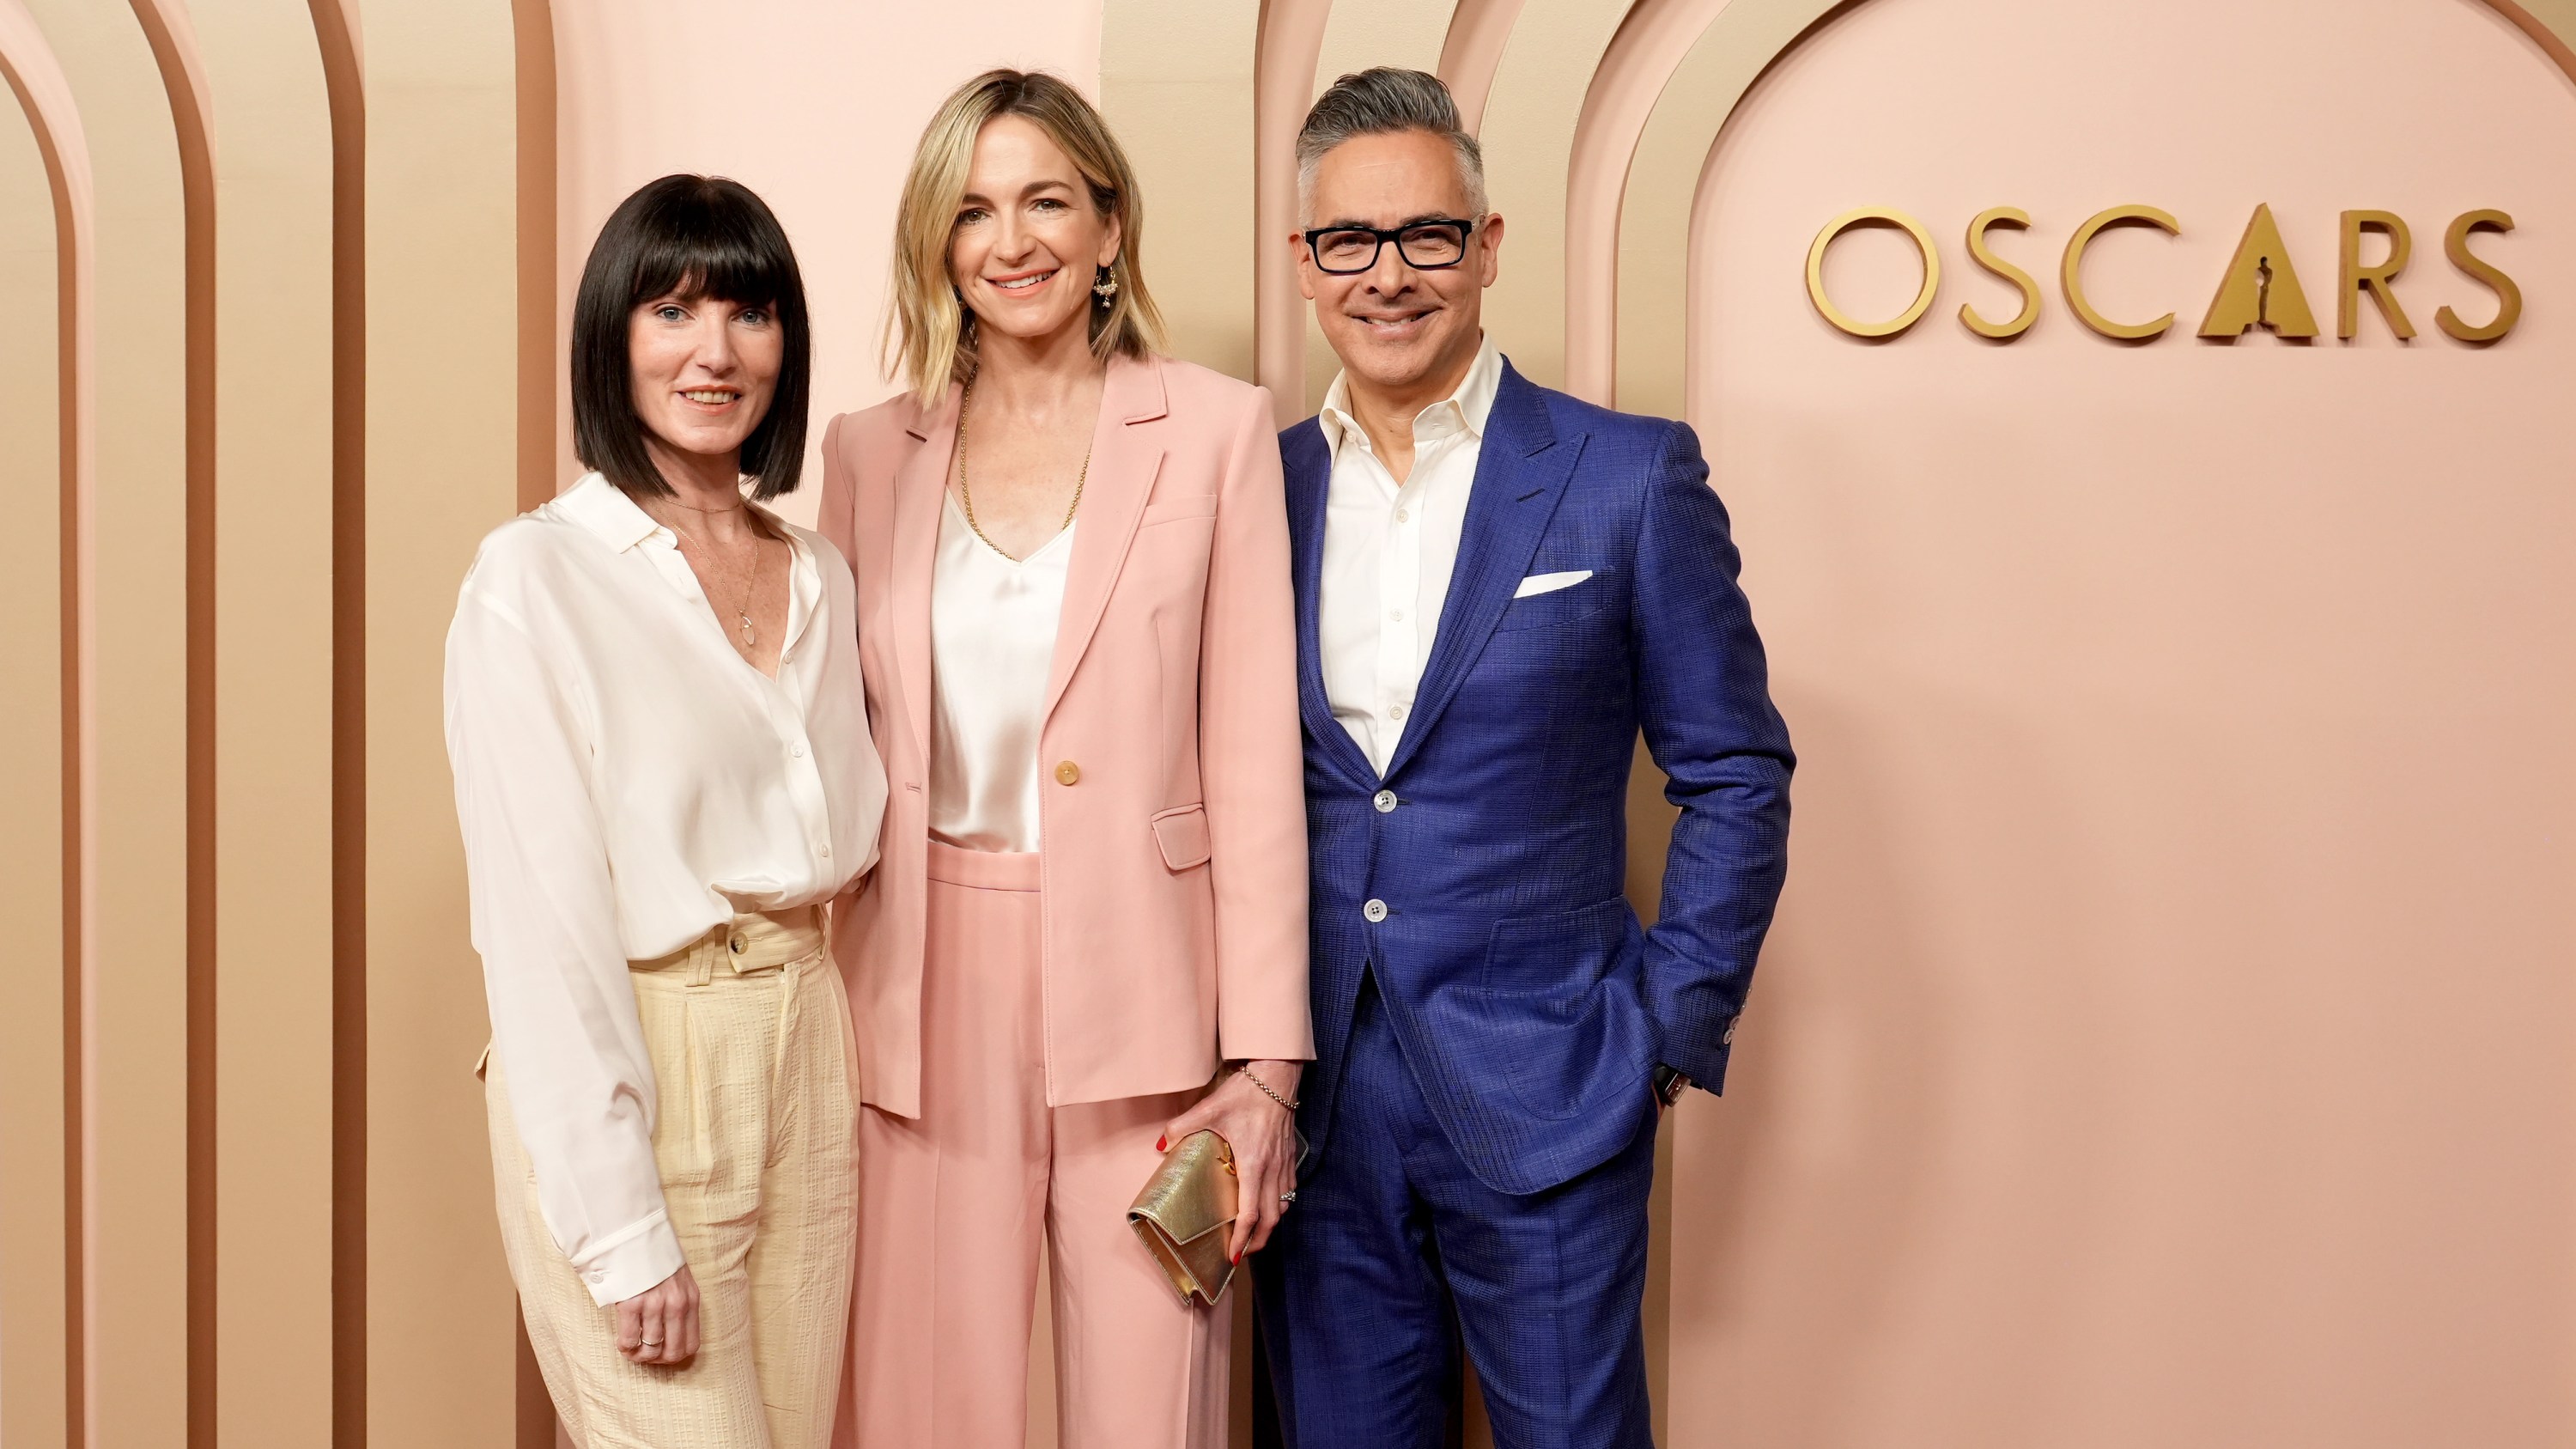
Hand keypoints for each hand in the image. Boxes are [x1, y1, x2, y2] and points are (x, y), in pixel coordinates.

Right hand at [614, 1264, 699, 1366]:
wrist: (634, 1235)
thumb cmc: (655, 1259)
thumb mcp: (679, 1279)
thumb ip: (680, 1303)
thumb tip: (673, 1334)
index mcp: (691, 1299)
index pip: (691, 1344)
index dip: (675, 1355)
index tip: (662, 1353)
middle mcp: (676, 1305)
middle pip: (672, 1353)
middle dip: (657, 1360)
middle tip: (644, 1353)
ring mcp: (654, 1305)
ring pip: (650, 1350)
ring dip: (638, 1355)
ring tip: (631, 1348)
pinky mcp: (631, 1304)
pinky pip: (629, 1341)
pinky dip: (625, 1347)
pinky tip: (622, 1341)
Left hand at [1160, 1060, 1303, 1263]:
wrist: (1278, 1074)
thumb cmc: (1247, 1092)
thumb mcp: (1210, 1107)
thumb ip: (1182, 1127)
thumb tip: (1160, 1145)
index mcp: (1253, 1163)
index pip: (1250, 1213)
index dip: (1242, 1239)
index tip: (1232, 1256)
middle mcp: (1272, 1169)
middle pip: (1271, 1219)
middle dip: (1258, 1242)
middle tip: (1241, 1255)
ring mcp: (1284, 1163)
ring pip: (1282, 1207)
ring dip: (1269, 1227)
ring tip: (1254, 1236)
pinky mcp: (1289, 1156)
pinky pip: (1288, 1190)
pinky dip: (1279, 1206)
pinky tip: (1269, 1205)